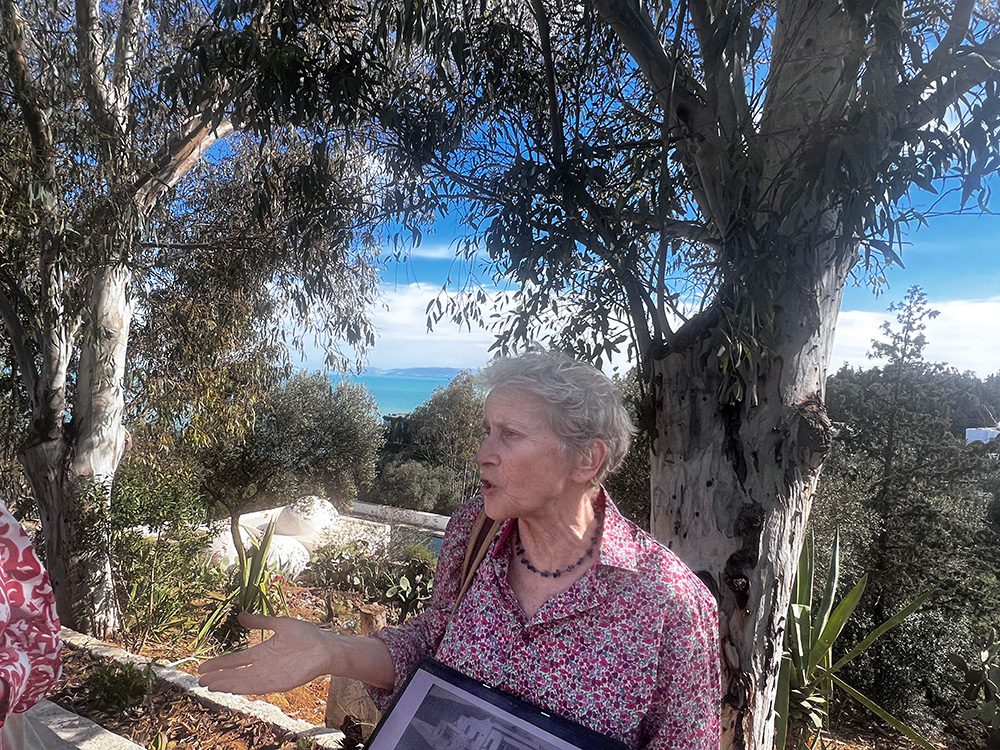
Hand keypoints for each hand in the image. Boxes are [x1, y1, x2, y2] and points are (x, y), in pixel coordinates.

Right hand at [197, 613, 336, 694]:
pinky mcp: (278, 683)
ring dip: (226, 684)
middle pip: (235, 673)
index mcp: (261, 652)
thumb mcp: (279, 624)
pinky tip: (230, 688)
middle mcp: (262, 666)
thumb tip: (241, 615)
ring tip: (209, 685)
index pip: (236, 660)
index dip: (220, 663)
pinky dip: (243, 688)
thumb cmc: (306, 635)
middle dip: (218, 677)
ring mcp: (269, 676)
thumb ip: (260, 622)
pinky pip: (257, 687)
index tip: (203, 667)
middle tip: (199, 680)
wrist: (325, 646)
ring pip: (243, 682)